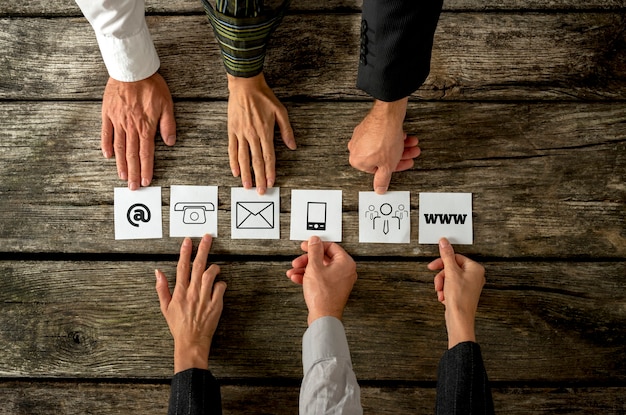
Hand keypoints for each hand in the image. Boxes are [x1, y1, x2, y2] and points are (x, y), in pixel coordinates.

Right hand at [101, 72, 175, 189]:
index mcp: (145, 126)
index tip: (145, 180)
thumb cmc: (151, 85)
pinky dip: (106, 145)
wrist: (131, 69)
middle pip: (132, 154)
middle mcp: (130, 127)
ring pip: (119, 147)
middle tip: (132, 187)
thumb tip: (170, 142)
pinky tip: (108, 156)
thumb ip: (168, 125)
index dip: (146, 169)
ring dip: (121, 164)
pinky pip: (106, 133)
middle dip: (132, 172)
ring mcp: (117, 121)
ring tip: (121, 176)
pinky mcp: (108, 113)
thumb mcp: (167, 104)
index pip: (146, 153)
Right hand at [155, 235, 226, 372]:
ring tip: (214, 266)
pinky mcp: (216, 304)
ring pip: (211, 275)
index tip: (188, 240)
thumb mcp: (165, 307)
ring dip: (214, 267)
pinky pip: (221, 288)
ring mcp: (205, 298)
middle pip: (198, 266)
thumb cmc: (178, 325)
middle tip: (207, 237)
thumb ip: (162, 288)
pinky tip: (218, 285)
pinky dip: (221, 283)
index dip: (185, 252)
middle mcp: (192, 293)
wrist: (191, 342)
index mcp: (180, 292)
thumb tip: (157, 272)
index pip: (182, 267)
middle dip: (202, 249)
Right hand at [227, 73, 295, 194]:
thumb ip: (286, 130)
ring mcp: (241, 134)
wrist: (245, 85)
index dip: (270, 171)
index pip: (268, 157)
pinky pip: (232, 149)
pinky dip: (233, 162)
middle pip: (256, 161)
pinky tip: (235, 171)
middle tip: (260, 191)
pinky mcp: (232, 130)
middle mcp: (252, 135)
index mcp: (265, 132)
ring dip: (245, 174)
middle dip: (259, 178)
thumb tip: (293, 146)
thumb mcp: (280, 111)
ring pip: (243, 158)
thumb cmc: (264, 97)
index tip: (271, 182)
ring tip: (247, 186)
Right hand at [287, 236, 356, 324]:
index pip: (330, 247)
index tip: (306, 246)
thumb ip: (314, 251)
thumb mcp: (314, 267)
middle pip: (324, 258)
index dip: (315, 245)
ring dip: (305, 268)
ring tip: (294, 271)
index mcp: (345, 263)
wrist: (323, 317)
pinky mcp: (333, 289)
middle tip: (298, 260)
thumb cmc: (323, 295)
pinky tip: (297, 278)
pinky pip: (320, 278)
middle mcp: (345, 271)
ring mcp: (340, 281)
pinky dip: (309, 277)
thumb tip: (314, 240)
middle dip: (307, 259)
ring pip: (320, 269)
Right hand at [348, 98, 419, 193]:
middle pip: (382, 157)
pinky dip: (393, 138)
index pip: (377, 169)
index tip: (402, 164)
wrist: (387, 115)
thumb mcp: (387, 166)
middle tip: (410, 154)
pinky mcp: (368, 126)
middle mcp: (356, 148)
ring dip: (400, 147)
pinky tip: (404, 137)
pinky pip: (381, 136)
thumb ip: (383, 179)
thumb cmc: (384, 139)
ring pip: (383, 146)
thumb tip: (379, 189)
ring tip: (411, 145)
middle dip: (399, 156)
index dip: (394, 167)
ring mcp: (362, 136)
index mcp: (357, 161)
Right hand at [428, 238, 484, 348]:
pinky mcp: (463, 293)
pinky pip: (451, 286)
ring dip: (442, 285)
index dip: (442, 263)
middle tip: (438, 283)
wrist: (459, 318)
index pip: (455, 258)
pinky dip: (445, 291)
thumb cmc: (459, 298)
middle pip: (451, 268)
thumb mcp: (450, 273)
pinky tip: (444, 297)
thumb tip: (444, 242)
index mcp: (475, 268)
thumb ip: (446, 256)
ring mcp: (469, 285)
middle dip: (442, 277)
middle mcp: (474, 276)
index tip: (433, 266)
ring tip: (442, 292)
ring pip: (449, 278)